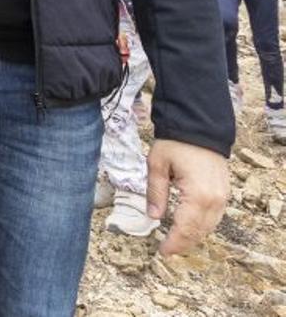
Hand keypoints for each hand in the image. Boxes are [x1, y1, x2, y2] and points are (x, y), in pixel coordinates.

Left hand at [146, 139, 228, 255]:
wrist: (199, 127)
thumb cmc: (175, 143)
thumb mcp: (157, 165)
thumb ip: (155, 192)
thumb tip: (153, 217)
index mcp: (197, 195)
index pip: (185, 228)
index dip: (174, 242)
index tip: (161, 252)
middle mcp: (214, 200)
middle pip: (199, 231)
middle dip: (183, 243)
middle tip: (167, 250)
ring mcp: (223, 197)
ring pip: (209, 226)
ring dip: (193, 237)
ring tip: (176, 242)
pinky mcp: (225, 192)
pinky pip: (215, 217)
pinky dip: (202, 226)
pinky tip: (189, 228)